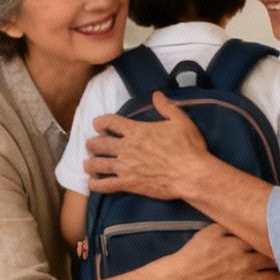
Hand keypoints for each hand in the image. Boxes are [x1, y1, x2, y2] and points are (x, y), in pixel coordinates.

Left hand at [84, 92, 208, 200]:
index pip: (110, 122)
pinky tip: (92, 183)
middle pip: (99, 143)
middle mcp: (126, 148)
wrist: (191, 174)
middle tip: (91, 145)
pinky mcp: (128, 184)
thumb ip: (166, 106)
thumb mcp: (180, 120)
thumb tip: (157, 95)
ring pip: (97, 164)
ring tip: (87, 164)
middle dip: (92, 143)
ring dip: (89, 163)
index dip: (100, 122)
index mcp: (137, 131)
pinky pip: (105, 185)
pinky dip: (95, 184)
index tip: (97, 124)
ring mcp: (125, 166)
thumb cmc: (188, 147)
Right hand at [169, 224, 279, 279]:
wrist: (183, 276)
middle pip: (272, 259)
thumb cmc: (195, 252)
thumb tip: (244, 221)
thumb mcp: (210, 232)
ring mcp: (243, 279)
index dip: (277, 239)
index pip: (263, 240)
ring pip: (270, 278)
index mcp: (238, 244)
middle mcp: (245, 261)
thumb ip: (228, 226)